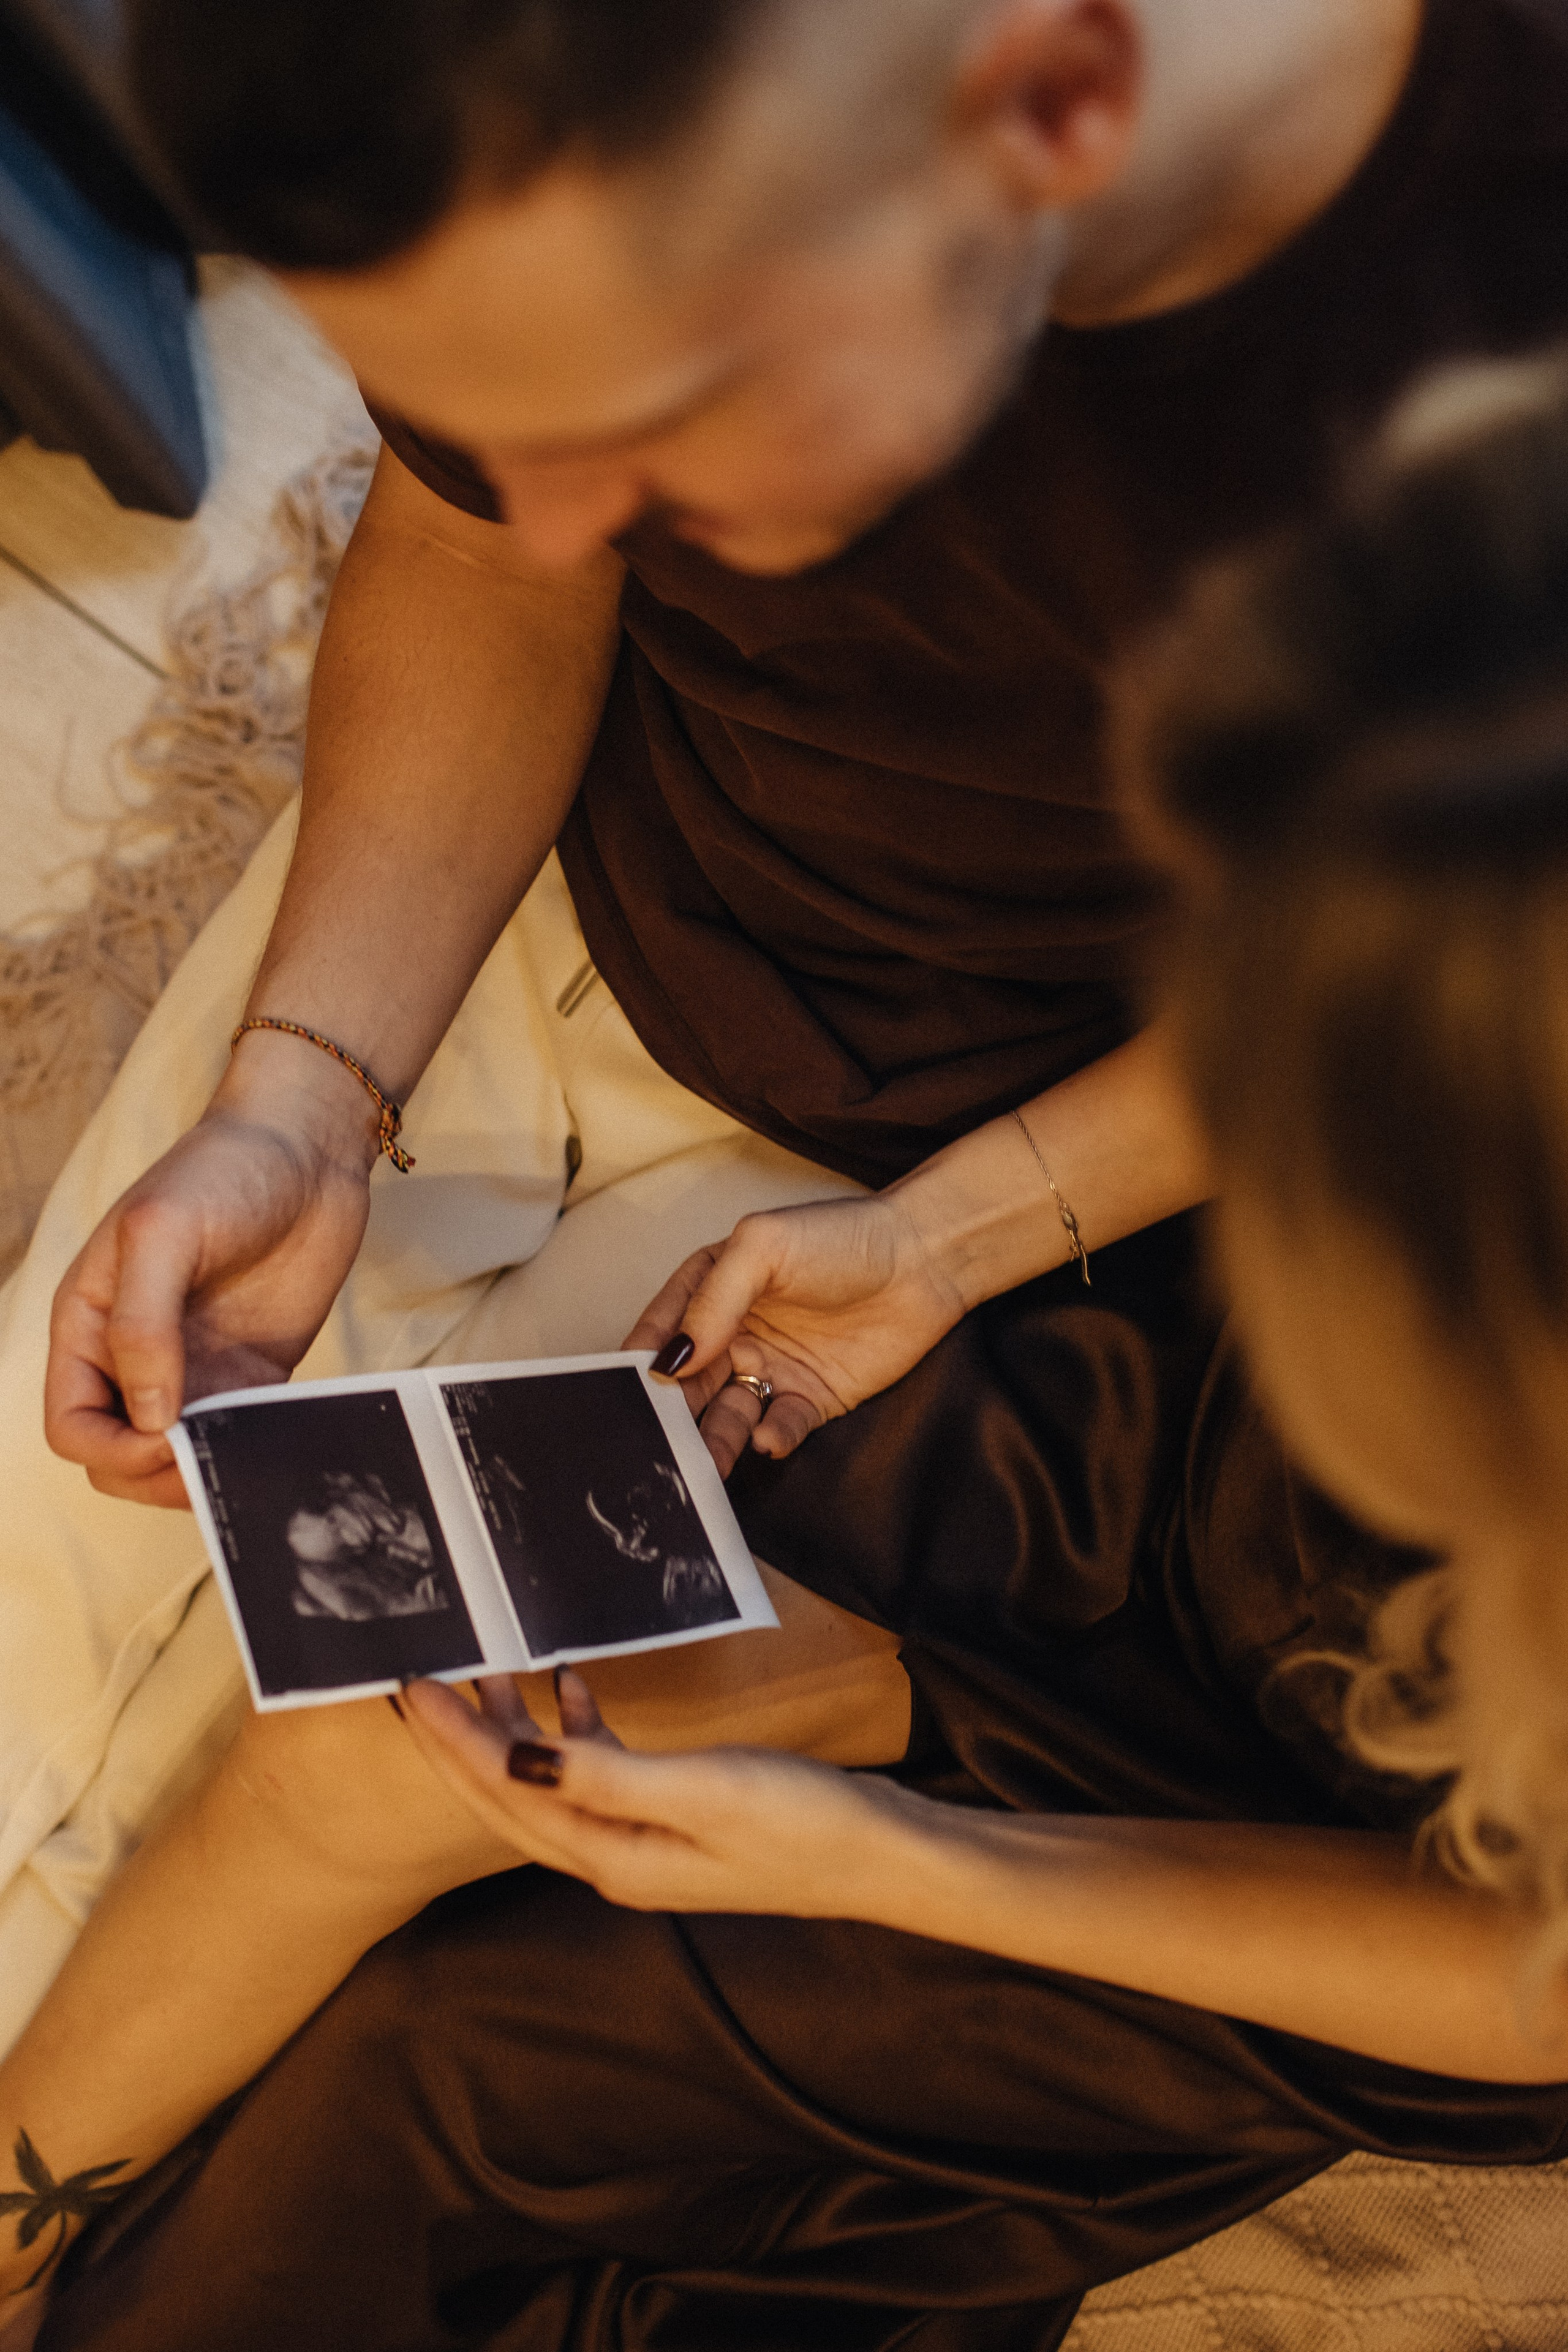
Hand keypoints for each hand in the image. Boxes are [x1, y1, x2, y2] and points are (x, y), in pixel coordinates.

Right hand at [45, 1046, 379, 1508]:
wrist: (307, 1147)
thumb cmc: (222, 1170)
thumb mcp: (160, 1234)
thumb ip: (142, 1328)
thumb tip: (149, 1417)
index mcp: (91, 1325)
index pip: (73, 1425)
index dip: (111, 1450)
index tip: (165, 1437)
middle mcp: (136, 1356)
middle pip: (120, 1455)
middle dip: (156, 1471)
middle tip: (212, 1448)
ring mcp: (197, 1366)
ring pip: (179, 1455)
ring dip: (206, 1467)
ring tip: (246, 1448)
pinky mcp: (253, 1370)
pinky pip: (239, 1432)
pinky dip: (251, 1447)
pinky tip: (277, 1439)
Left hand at [399, 1669, 907, 1919]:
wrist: (882, 1856)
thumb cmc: (799, 1823)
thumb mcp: (699, 1790)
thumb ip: (603, 1776)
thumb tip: (514, 1757)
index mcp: (609, 1855)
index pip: (506, 1791)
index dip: (454, 1740)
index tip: (413, 1685)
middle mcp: (613, 1857)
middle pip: (510, 1796)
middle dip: (459, 1740)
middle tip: (419, 1678)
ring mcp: (643, 1842)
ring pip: (549, 1783)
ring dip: (514, 1730)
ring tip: (489, 1669)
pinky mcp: (675, 1820)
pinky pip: (597, 1775)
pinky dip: (576, 1731)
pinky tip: (574, 1688)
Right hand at [622, 1193, 967, 1474]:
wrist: (925, 1257)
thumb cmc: (842, 1235)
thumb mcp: (762, 1247)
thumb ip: (713, 1300)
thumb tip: (670, 1358)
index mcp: (710, 1289)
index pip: (661, 1334)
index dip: (639, 1365)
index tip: (621, 1397)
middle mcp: (735, 1333)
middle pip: (689, 1386)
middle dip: (670, 1417)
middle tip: (658, 1448)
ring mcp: (773, 1367)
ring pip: (730, 1414)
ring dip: (716, 1440)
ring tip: (708, 1462)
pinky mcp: (813, 1397)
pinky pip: (782, 1426)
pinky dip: (773, 1437)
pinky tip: (769, 1439)